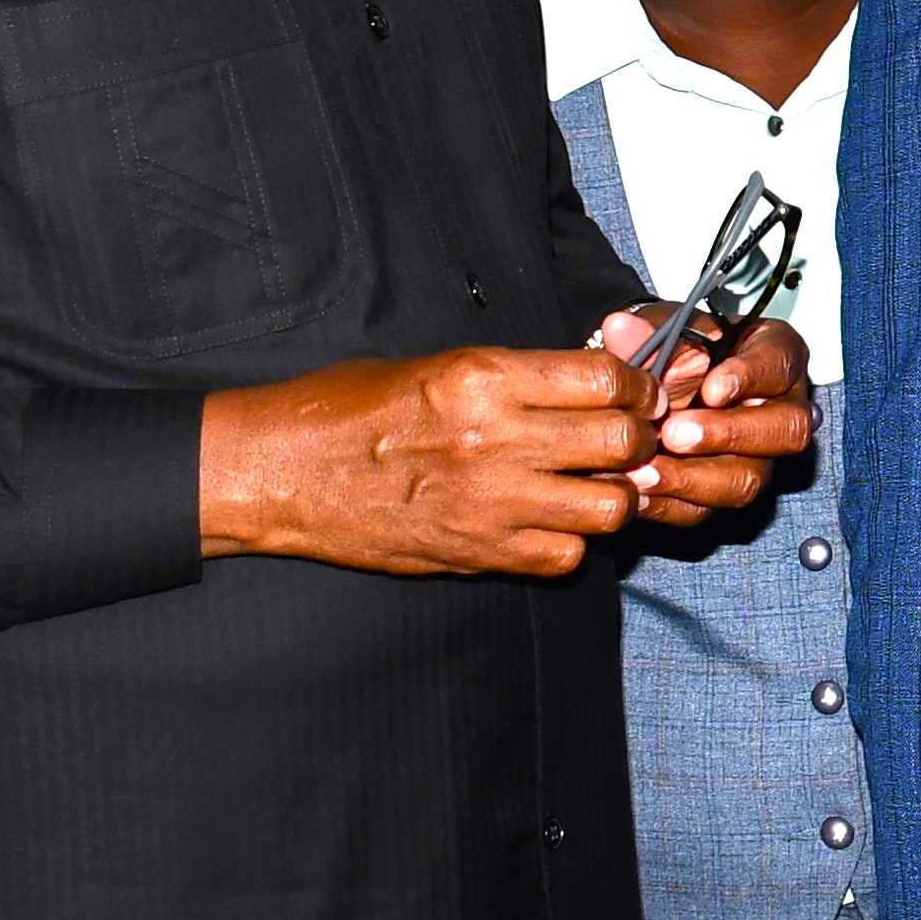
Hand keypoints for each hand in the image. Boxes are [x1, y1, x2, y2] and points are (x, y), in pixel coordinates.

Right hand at [198, 347, 684, 574]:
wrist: (282, 472)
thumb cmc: (347, 410)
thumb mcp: (436, 365)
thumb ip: (515, 378)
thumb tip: (587, 383)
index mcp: (484, 378)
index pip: (606, 380)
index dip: (635, 387)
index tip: (635, 393)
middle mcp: (496, 439)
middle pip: (621, 441)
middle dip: (638, 439)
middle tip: (629, 440)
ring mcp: (490, 502)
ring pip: (610, 506)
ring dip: (615, 496)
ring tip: (596, 486)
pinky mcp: (478, 553)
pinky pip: (566, 555)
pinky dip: (572, 542)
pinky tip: (552, 523)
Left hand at [591, 311, 818, 528]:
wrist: (657, 383)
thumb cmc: (674, 348)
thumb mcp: (662, 329)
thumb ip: (647, 332)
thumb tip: (619, 329)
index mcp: (776, 355)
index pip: (780, 363)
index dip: (750, 378)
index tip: (711, 387)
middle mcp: (780, 409)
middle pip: (785, 430)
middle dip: (728, 435)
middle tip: (674, 434)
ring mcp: (759, 457)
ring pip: (749, 479)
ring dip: (695, 478)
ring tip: (647, 470)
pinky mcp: (724, 490)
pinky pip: (709, 509)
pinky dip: (669, 502)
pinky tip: (636, 491)